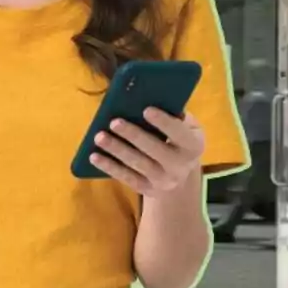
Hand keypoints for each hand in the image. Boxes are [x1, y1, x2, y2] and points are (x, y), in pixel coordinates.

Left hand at [90, 109, 204, 196]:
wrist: (180, 179)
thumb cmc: (179, 141)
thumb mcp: (187, 128)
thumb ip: (174, 115)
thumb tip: (148, 97)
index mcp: (193, 145)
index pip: (179, 132)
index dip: (163, 122)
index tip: (146, 109)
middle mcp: (180, 166)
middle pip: (154, 149)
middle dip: (133, 135)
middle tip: (114, 121)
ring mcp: (163, 181)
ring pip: (137, 164)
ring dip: (117, 149)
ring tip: (99, 136)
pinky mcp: (146, 190)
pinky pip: (126, 178)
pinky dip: (109, 167)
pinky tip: (94, 156)